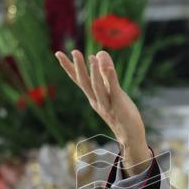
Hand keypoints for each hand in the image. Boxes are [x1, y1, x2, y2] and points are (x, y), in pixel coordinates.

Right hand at [56, 49, 151, 175]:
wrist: (129, 136)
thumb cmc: (120, 112)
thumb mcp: (111, 91)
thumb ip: (105, 74)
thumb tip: (97, 53)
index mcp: (93, 96)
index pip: (78, 80)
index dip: (68, 67)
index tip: (58, 53)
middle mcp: (96, 101)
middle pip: (85, 83)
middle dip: (79, 68)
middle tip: (74, 52)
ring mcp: (107, 104)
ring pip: (98, 88)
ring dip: (94, 73)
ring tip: (92, 57)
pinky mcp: (119, 106)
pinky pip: (114, 92)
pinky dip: (111, 80)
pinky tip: (109, 68)